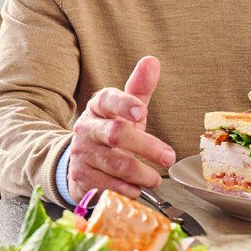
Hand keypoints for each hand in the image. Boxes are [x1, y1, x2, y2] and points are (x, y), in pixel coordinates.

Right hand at [66, 56, 175, 202]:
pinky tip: (136, 188)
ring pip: (116, 164)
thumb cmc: (112, 132)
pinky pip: (109, 185)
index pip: (108, 100)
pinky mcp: (82, 178)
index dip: (124, 104)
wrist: (82, 162)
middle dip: (146, 146)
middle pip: (116, 134)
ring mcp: (83, 153)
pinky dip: (128, 189)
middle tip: (169, 156)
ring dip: (141, 174)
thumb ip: (139, 87)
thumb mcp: (126, 110)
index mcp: (98, 107)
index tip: (141, 111)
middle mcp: (87, 128)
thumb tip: (152, 61)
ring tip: (155, 179)